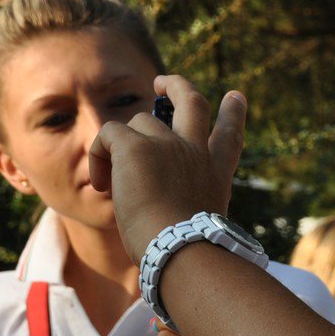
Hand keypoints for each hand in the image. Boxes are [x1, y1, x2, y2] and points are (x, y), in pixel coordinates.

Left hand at [88, 75, 247, 258]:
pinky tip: (104, 185)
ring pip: (140, 123)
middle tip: (161, 83)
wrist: (181, 250)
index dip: (233, 114)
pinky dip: (99, 157)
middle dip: (177, 86)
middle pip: (191, 102)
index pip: (229, 135)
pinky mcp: (137, 146)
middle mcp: (196, 151)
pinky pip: (109, 134)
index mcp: (216, 171)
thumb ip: (187, 205)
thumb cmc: (189, 253)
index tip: (235, 96)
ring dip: (123, 147)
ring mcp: (169, 144)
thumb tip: (165, 213)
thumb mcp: (199, 223)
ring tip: (114, 184)